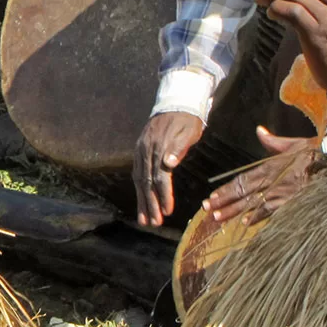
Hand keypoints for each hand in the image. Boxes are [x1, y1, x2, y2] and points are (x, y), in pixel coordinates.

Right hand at [134, 111, 205, 226]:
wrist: (175, 103)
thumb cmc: (187, 120)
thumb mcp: (188, 131)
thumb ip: (179, 148)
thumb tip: (169, 163)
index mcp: (157, 147)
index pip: (159, 176)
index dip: (163, 195)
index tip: (168, 211)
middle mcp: (144, 151)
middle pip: (145, 182)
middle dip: (150, 204)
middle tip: (154, 223)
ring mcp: (140, 151)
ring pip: (139, 180)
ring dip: (142, 201)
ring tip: (145, 220)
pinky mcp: (139, 152)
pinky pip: (137, 174)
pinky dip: (139, 190)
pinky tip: (142, 202)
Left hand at [203, 129, 321, 225]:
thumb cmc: (315, 151)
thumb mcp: (292, 144)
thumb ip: (272, 141)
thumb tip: (259, 131)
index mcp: (269, 167)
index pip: (241, 180)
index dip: (226, 189)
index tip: (212, 196)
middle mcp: (271, 180)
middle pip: (242, 193)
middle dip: (224, 201)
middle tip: (207, 209)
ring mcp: (281, 192)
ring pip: (252, 203)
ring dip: (234, 211)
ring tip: (218, 219)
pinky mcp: (293, 200)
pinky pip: (273, 210)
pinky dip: (259, 217)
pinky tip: (246, 223)